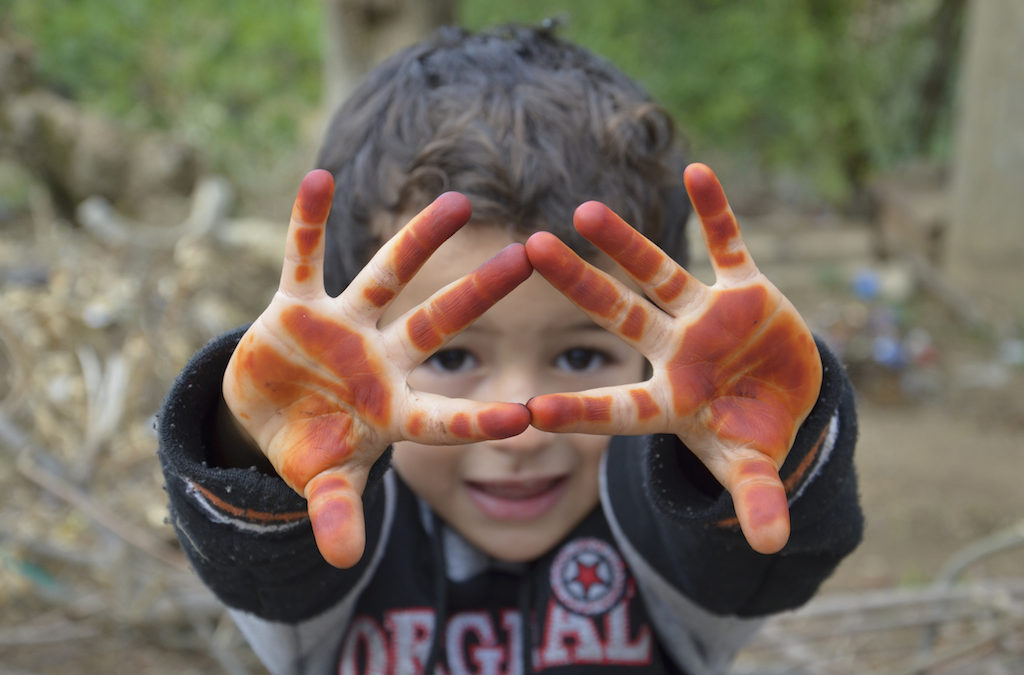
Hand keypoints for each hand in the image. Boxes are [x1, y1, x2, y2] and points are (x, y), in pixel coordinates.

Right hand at [223, 170, 531, 566]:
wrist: (267, 415)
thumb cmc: (311, 449)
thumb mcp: (324, 483)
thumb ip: (338, 513)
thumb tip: (344, 561)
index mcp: (394, 409)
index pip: (445, 414)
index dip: (479, 418)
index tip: (527, 417)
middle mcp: (380, 360)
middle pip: (437, 323)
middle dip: (478, 293)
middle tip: (527, 256)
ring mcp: (342, 328)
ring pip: (386, 277)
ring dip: (417, 241)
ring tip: (456, 201)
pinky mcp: (297, 306)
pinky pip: (304, 258)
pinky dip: (308, 223)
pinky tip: (319, 178)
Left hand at [524, 163, 821, 553]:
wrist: (783, 397)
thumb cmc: (752, 435)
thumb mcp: (753, 469)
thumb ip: (757, 500)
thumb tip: (771, 546)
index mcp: (668, 401)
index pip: (614, 407)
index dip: (578, 411)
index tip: (528, 410)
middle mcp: (674, 351)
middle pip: (618, 316)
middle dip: (578, 285)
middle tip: (531, 249)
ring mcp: (705, 317)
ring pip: (657, 273)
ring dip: (627, 242)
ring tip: (586, 207)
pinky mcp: (743, 290)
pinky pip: (728, 243)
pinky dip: (717, 212)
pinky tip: (696, 171)